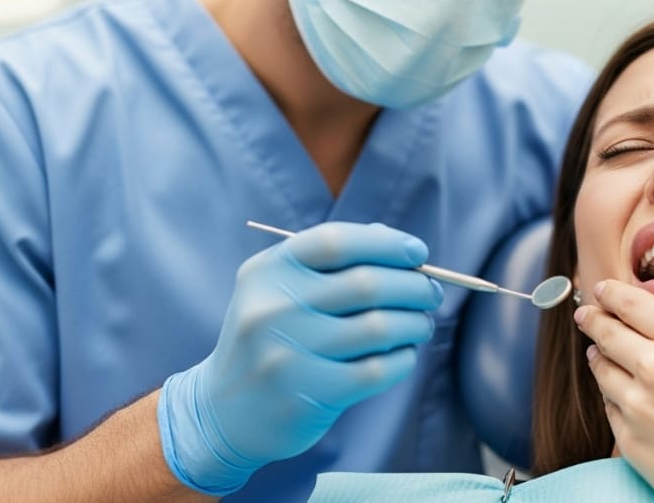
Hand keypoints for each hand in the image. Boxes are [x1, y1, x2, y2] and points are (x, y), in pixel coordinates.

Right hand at [157, 222, 441, 494]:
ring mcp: (288, 352)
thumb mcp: (278, 291)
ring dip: (414, 324)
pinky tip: (403, 356)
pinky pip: (376, 370)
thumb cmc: (269, 340)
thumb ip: (332, 264)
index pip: (337, 242)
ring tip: (421, 325)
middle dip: (413, 287)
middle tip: (430, 294)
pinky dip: (402, 360)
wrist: (224, 411)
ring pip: (379, 328)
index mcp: (268, 271)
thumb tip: (399, 246)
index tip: (417, 253)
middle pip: (367, 284)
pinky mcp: (308, 393)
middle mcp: (273, 307)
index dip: (386, 243)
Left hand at [575, 274, 653, 502]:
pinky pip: (608, 406)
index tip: (602, 289)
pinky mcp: (628, 438)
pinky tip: (616, 393)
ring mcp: (637, 404)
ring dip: (597, 356)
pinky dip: (610, 395)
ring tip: (596, 351)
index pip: (633, 304)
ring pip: (601, 368)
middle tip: (586, 313)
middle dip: (593, 319)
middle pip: (607, 332)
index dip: (612, 293)